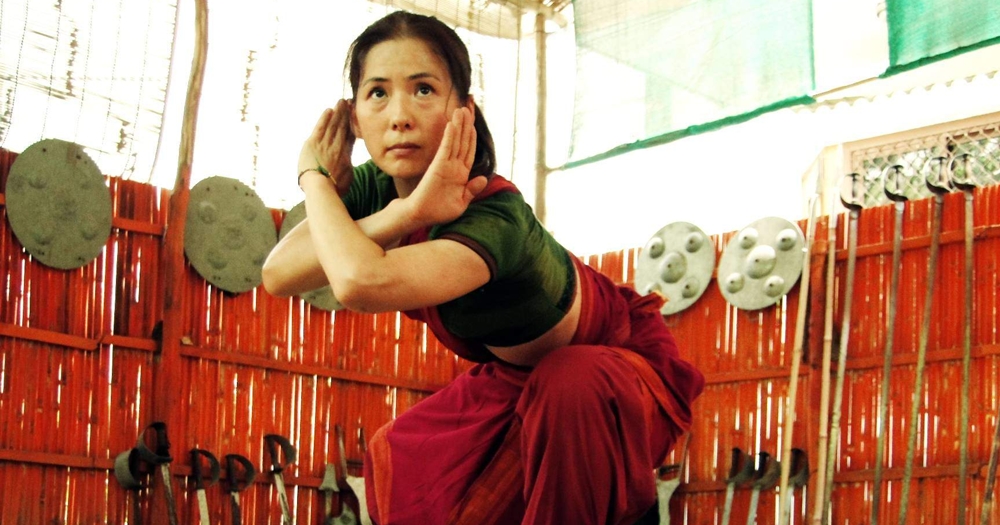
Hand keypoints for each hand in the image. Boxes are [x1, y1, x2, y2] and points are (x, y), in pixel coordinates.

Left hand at [298, 99, 354, 195]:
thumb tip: (348, 163)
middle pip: (343, 127)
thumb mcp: (347, 178)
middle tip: (349, 103)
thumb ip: (348, 168)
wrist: (320, 187)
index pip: (350, 136)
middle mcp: (337, 146)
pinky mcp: (313, 142)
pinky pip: (320, 127)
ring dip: (338, 112)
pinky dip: (325, 118)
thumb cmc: (334, 188)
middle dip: (346, 114)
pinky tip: (329, 110)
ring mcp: (325, 143)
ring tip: (341, 102)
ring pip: (333, 124)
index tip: (355, 117)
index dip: (353, 125)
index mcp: (346, 155)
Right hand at [408, 107, 487, 225]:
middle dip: (466, 124)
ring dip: (459, 125)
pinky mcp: (438, 167)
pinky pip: (446, 149)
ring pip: (455, 141)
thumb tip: (483, 178)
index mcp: (461, 174)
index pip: (469, 150)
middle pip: (463, 141)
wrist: (420, 216)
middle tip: (469, 106)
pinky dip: (450, 137)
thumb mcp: (461, 202)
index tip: (473, 122)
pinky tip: (453, 124)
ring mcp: (446, 165)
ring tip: (462, 108)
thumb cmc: (438, 211)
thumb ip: (471, 190)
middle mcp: (454, 166)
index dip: (472, 136)